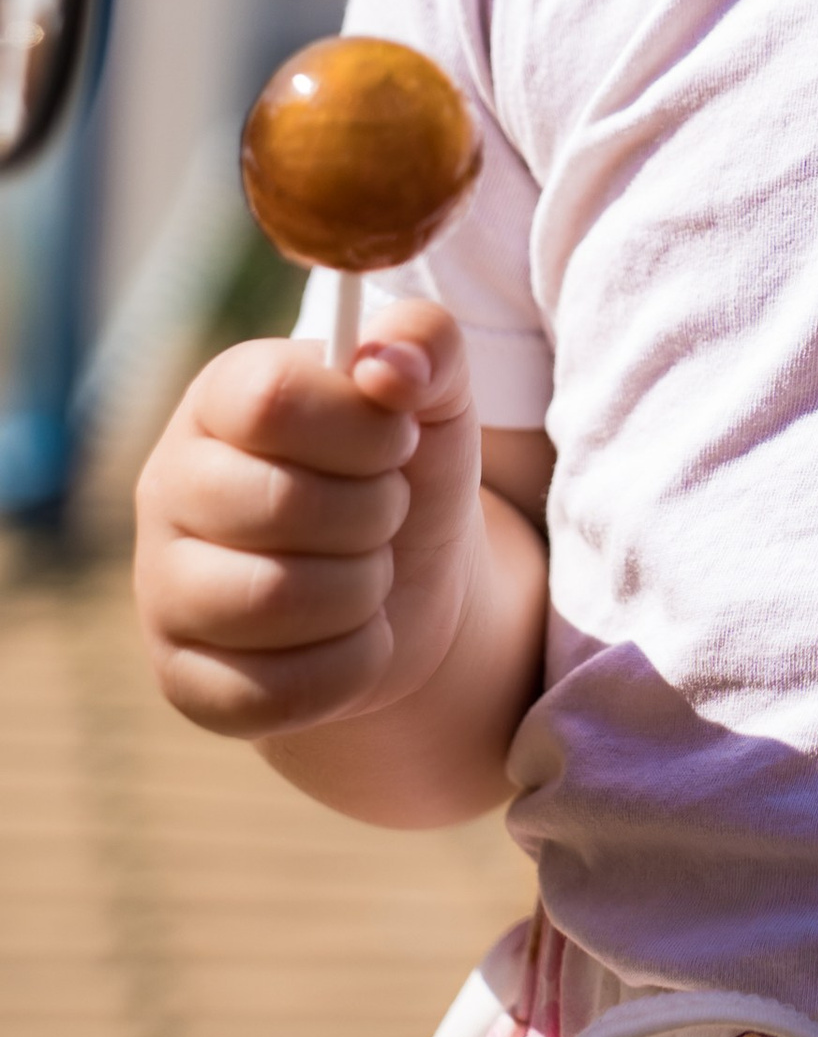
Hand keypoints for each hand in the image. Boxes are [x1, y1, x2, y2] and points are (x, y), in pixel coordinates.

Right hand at [134, 301, 485, 743]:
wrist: (410, 588)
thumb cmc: (407, 471)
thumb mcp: (435, 397)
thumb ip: (428, 345)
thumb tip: (392, 366)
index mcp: (220, 398)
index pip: (271, 398)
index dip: (362, 427)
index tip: (395, 440)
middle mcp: (168, 488)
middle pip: (278, 504)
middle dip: (374, 513)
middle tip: (387, 512)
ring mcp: (164, 589)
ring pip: (272, 601)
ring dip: (363, 590)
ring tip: (369, 571)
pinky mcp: (183, 680)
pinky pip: (273, 691)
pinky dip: (349, 667)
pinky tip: (356, 637)